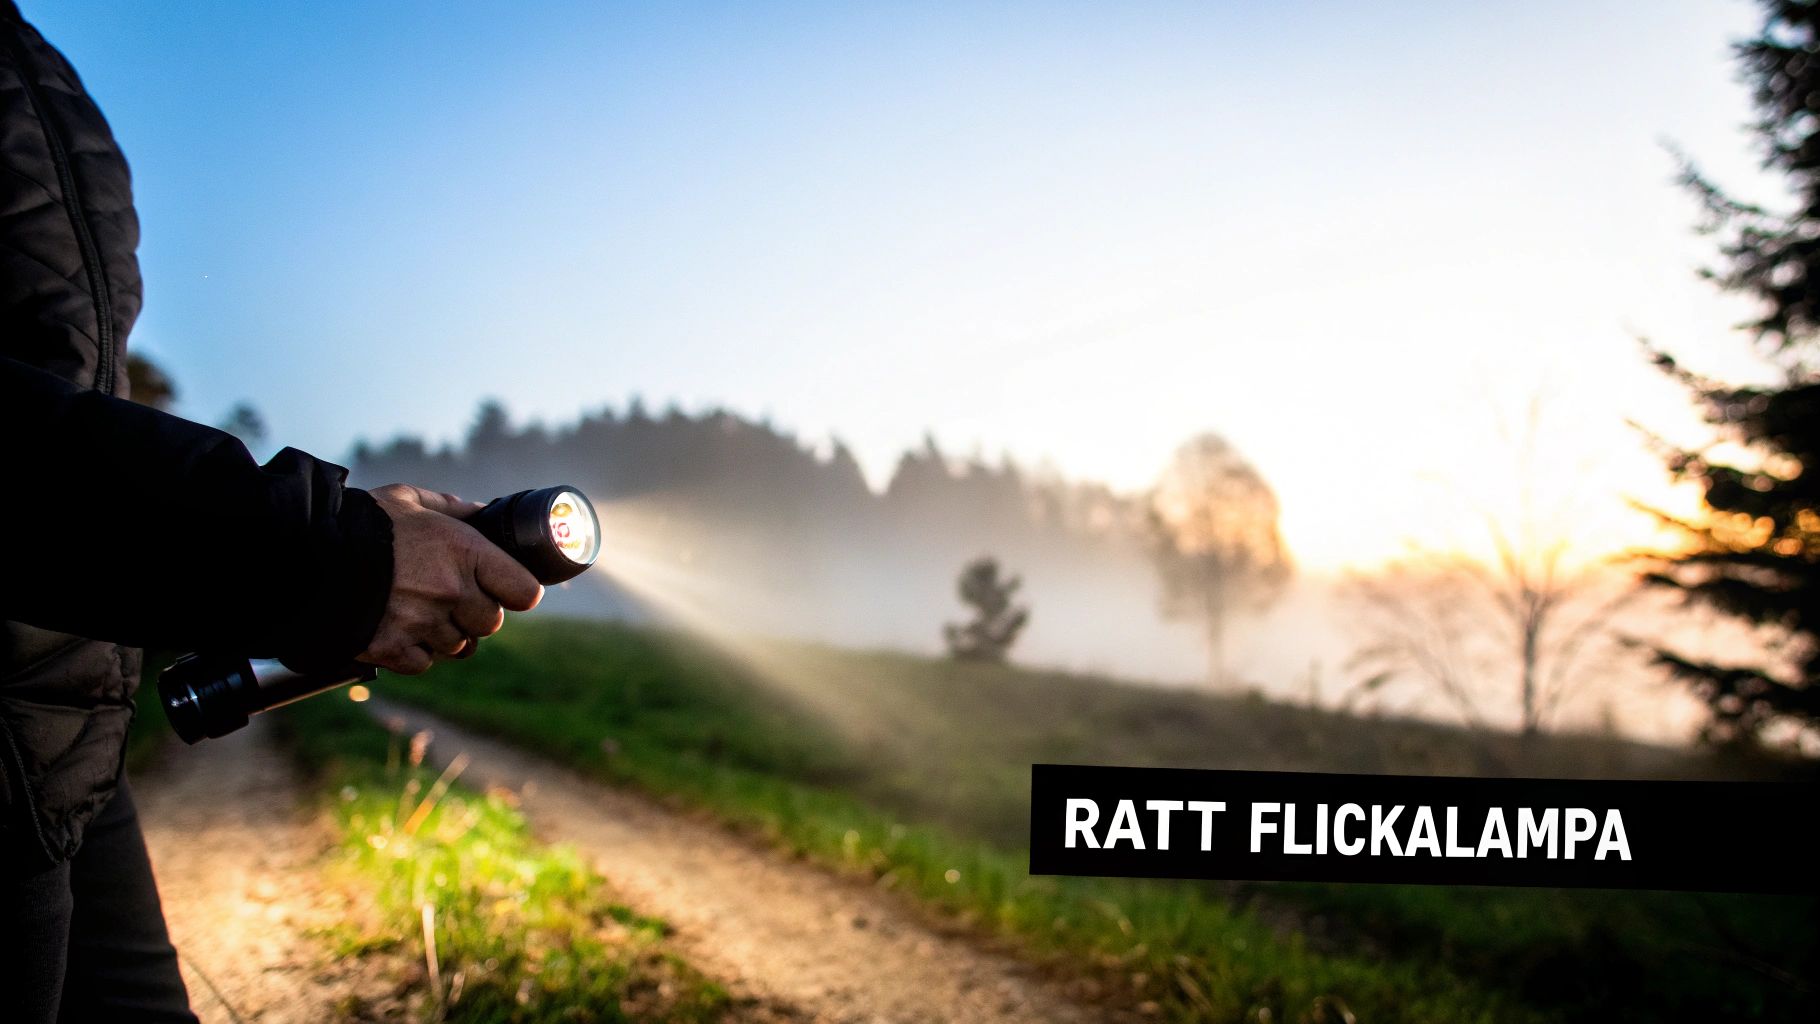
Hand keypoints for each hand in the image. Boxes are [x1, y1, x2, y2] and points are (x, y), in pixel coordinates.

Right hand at [358, 484, 542, 674]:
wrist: (303, 556)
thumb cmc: (362, 524)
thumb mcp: (410, 501)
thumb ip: (454, 509)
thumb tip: (484, 512)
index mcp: (463, 552)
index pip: (524, 592)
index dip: (516, 591)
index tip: (506, 588)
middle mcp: (450, 592)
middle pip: (491, 623)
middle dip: (476, 612)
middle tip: (449, 596)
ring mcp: (423, 624)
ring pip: (459, 646)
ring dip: (446, 633)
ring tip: (418, 609)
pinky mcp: (394, 650)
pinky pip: (424, 663)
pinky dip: (415, 652)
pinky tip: (398, 628)